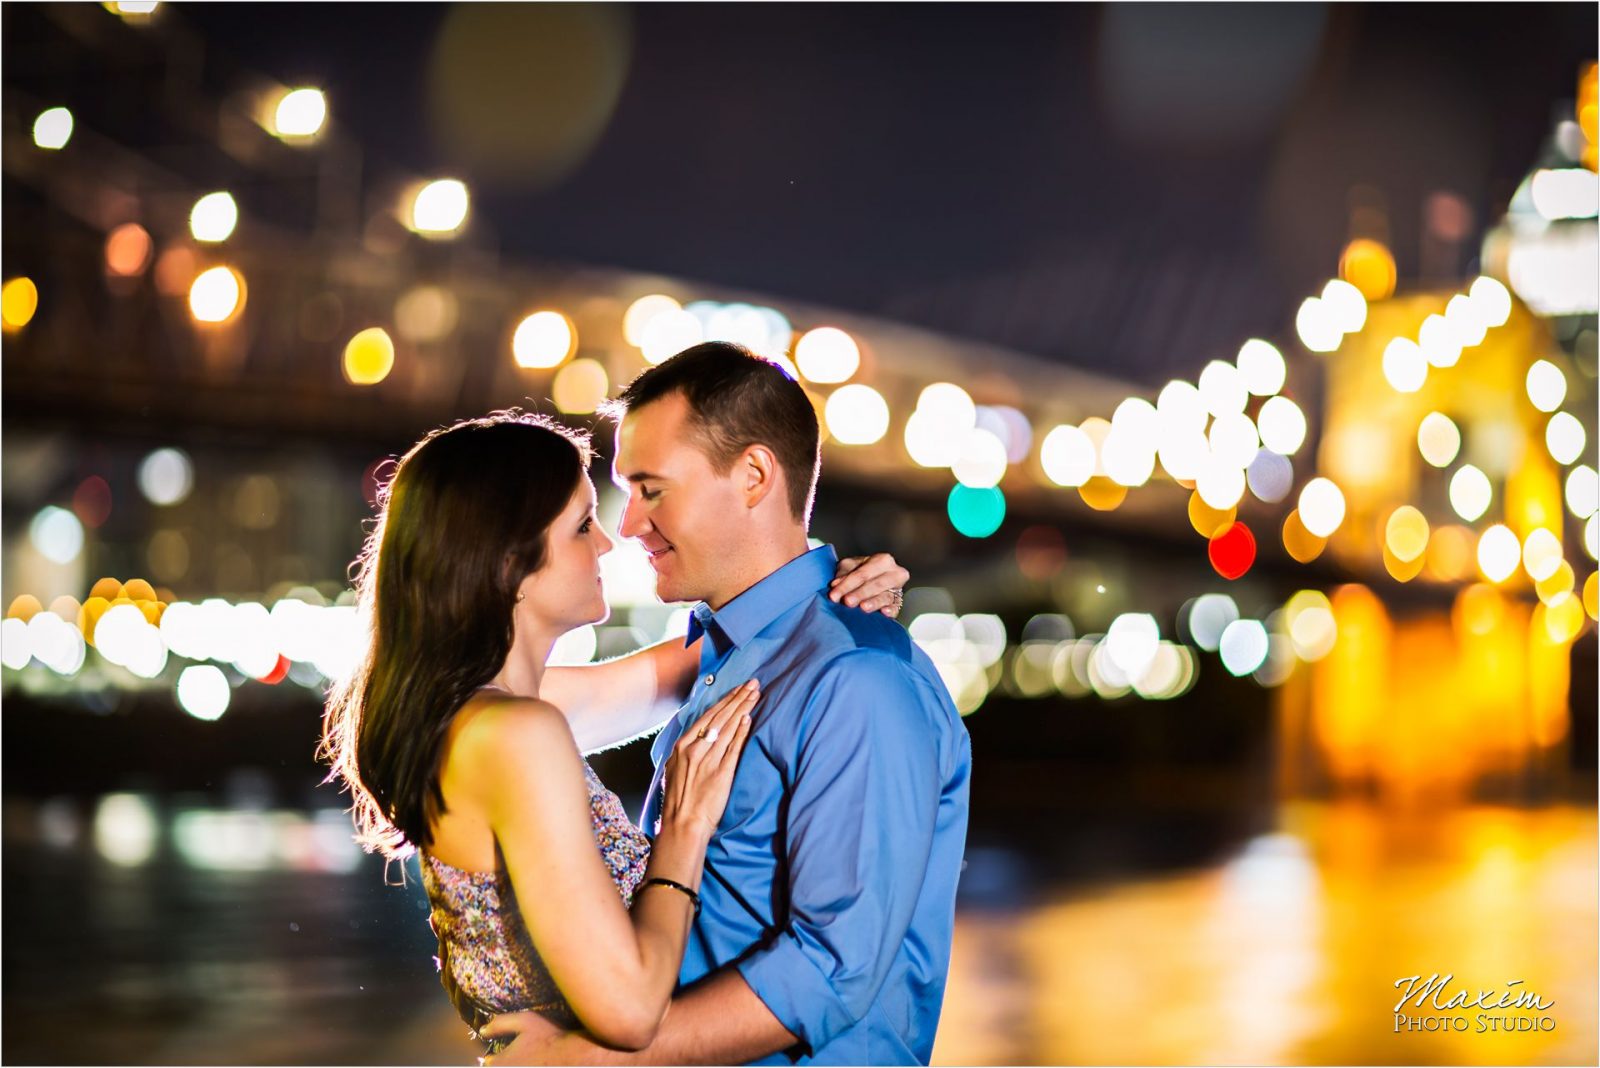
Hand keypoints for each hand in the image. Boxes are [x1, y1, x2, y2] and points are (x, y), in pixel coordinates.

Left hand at [480, 1011, 597, 1065]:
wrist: (574, 1056)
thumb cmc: (549, 1038)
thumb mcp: (524, 1021)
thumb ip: (500, 1024)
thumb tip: (483, 1030)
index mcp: (500, 1064)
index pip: (488, 1063)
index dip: (496, 1057)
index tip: (506, 1052)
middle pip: (498, 1067)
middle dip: (506, 1062)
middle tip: (522, 1055)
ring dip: (518, 1064)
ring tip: (530, 1059)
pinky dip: (529, 1066)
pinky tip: (539, 1063)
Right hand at [660, 680, 757, 836]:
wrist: (682, 826)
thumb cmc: (679, 803)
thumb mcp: (675, 771)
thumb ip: (687, 753)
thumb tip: (700, 739)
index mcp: (681, 747)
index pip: (706, 717)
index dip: (723, 702)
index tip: (736, 690)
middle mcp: (693, 749)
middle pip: (719, 717)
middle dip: (737, 698)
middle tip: (752, 684)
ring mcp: (707, 760)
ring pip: (727, 727)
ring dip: (742, 708)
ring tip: (755, 694)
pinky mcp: (720, 772)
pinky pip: (733, 747)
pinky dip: (741, 731)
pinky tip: (749, 717)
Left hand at [829, 552, 908, 617]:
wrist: (873, 579)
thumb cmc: (861, 571)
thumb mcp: (850, 567)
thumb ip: (843, 574)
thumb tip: (836, 584)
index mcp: (882, 560)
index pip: (862, 573)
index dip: (847, 585)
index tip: (833, 595)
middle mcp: (894, 573)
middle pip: (875, 584)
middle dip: (860, 593)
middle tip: (847, 602)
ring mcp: (898, 590)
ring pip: (886, 597)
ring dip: (874, 602)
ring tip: (863, 607)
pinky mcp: (898, 604)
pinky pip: (896, 608)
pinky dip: (891, 611)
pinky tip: (884, 613)